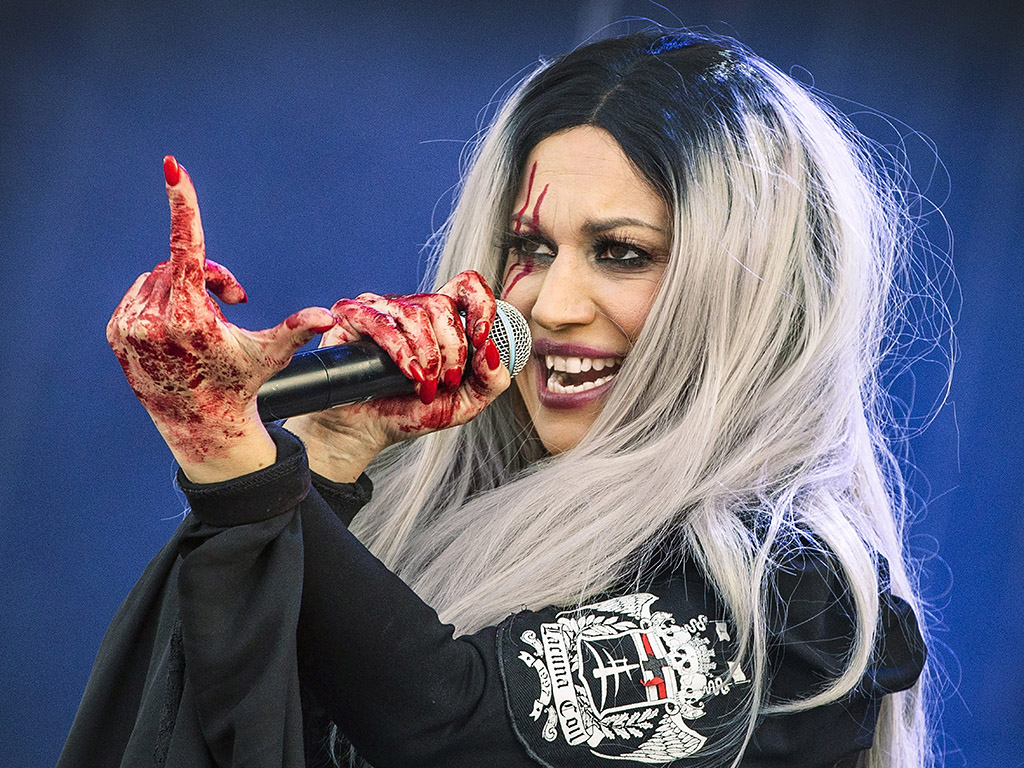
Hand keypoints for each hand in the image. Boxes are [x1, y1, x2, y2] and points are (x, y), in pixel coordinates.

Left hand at [106, 156, 335, 481]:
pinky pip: (139, 294)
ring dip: (184, 288)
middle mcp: (154, 320)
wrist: (201, 427)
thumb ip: (297, 328)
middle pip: (180, 264)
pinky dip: (159, 301)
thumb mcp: (270, 354)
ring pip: (158, 278)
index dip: (184, 205)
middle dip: (208, 276)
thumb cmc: (241, 385)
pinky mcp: (116, 333)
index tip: (173, 167)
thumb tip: (329, 318)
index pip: (188, 248)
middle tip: (233, 301)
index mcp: (191, 318)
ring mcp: (130, 327)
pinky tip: (176, 332)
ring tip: (204, 321)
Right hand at [285, 271, 510, 482]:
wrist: (366, 431)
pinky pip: (381, 322)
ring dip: (428, 355)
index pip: (467, 286)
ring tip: (425, 386)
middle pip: (442, 304)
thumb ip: (491, 380)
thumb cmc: (412, 411)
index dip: (480, 306)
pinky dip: (401, 352)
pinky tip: (409, 374)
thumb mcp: (465, 404)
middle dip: (452, 349)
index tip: (480, 338)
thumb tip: (492, 350)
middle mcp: (411, 309)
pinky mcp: (352, 318)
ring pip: (415, 314)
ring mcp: (380, 309)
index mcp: (440, 320)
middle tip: (447, 382)